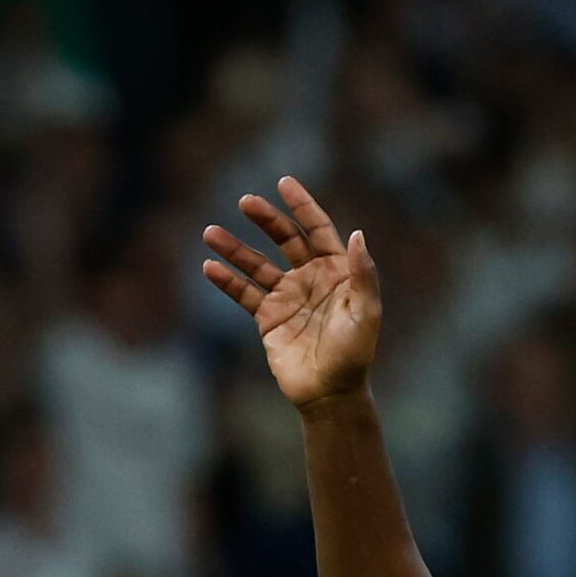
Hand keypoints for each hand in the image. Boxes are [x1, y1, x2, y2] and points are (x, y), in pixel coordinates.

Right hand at [199, 177, 383, 405]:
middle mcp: (309, 278)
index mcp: (336, 271)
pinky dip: (226, 281)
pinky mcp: (268, 318)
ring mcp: (286, 297)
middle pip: (284, 239)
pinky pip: (244, 294)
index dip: (302, 205)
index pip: (317, 229)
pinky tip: (209, 267)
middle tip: (245, 202)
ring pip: (256, 264)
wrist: (330, 393)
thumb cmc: (354, 354)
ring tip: (210, 232)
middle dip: (266, 219)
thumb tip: (357, 234)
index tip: (284, 183)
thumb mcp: (366, 312)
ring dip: (234, 249)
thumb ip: (362, 274)